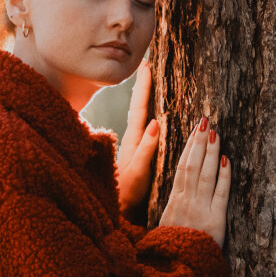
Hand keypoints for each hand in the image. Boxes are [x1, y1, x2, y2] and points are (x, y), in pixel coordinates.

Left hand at [115, 58, 160, 219]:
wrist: (119, 212)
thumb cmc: (128, 195)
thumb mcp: (138, 174)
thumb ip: (146, 150)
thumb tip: (156, 122)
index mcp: (133, 141)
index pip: (139, 108)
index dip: (143, 86)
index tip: (146, 65)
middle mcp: (133, 140)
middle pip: (139, 106)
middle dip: (144, 85)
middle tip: (147, 63)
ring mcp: (135, 146)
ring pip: (141, 115)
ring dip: (146, 97)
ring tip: (151, 80)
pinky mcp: (139, 154)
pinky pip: (145, 127)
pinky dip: (149, 114)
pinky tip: (155, 112)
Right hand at [159, 116, 229, 248]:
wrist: (176, 272)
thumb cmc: (171, 252)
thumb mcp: (166, 227)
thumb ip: (174, 209)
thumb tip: (179, 192)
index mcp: (173, 203)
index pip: (181, 168)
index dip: (188, 148)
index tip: (194, 131)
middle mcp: (185, 202)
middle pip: (192, 166)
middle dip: (199, 142)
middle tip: (205, 120)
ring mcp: (200, 210)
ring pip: (205, 175)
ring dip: (211, 152)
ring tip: (216, 132)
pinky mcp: (215, 221)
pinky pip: (220, 194)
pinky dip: (224, 176)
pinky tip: (226, 160)